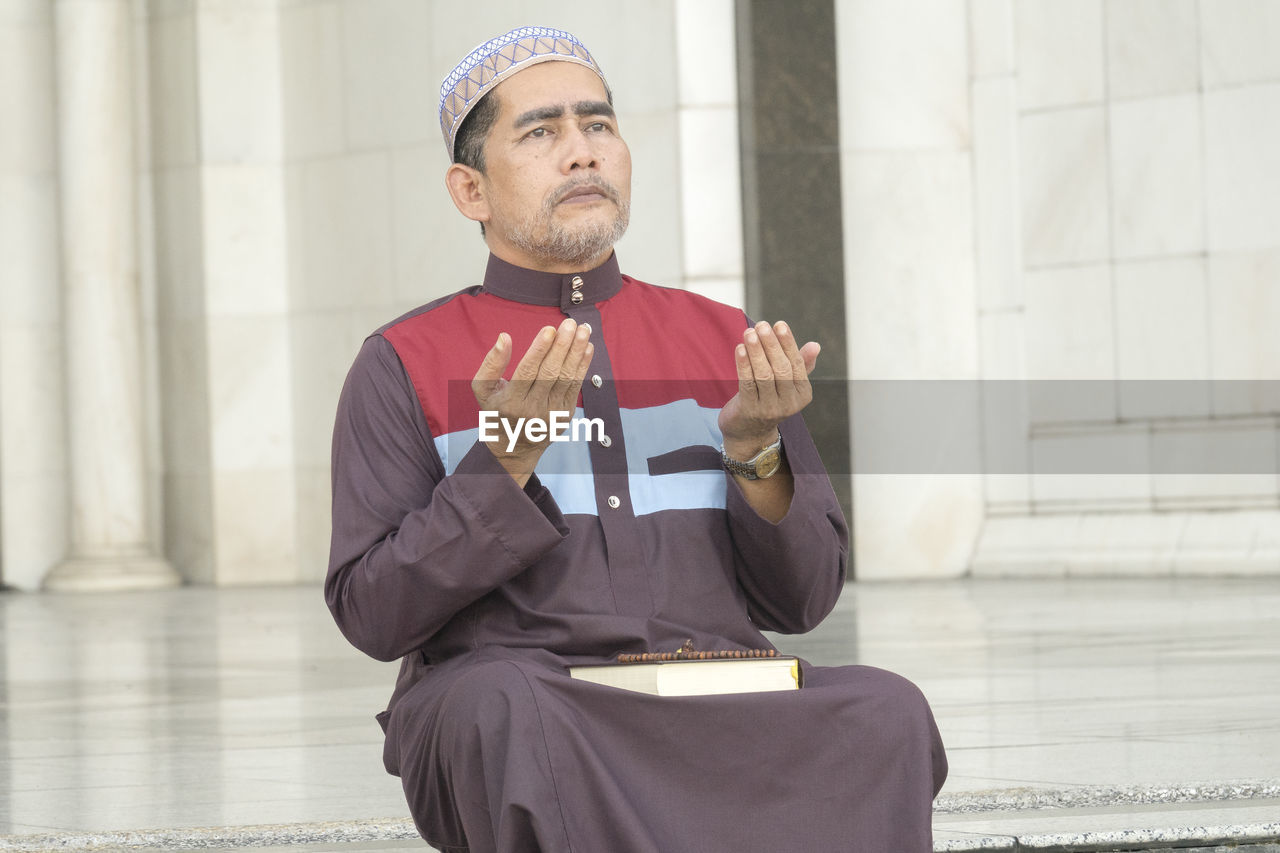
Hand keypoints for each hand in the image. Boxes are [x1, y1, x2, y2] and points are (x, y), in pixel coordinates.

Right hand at [472, 318, 593, 483]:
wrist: (513, 447)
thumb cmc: (496, 410)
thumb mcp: (483, 390)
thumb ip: (491, 363)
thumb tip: (504, 337)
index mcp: (510, 403)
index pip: (527, 372)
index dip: (539, 350)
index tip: (549, 329)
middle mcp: (532, 410)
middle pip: (550, 373)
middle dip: (562, 346)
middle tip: (570, 324)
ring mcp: (551, 414)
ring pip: (566, 378)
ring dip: (577, 352)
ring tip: (583, 330)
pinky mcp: (565, 415)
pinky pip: (575, 387)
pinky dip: (582, 366)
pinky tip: (587, 348)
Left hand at [718, 321, 819, 459]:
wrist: (748, 433)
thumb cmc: (769, 399)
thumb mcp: (787, 384)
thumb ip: (800, 364)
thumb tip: (815, 345)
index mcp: (803, 394)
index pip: (797, 364)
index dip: (788, 343)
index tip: (779, 324)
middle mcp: (789, 403)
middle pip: (781, 368)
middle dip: (771, 344)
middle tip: (761, 325)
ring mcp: (770, 409)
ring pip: (764, 375)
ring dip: (756, 351)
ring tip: (749, 332)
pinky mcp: (750, 410)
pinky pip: (747, 383)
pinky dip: (743, 364)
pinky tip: (740, 349)